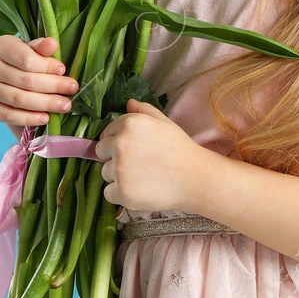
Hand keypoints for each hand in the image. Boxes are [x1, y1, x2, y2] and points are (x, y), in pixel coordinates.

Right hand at [0, 35, 78, 128]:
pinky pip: (9, 115)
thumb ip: (40, 48)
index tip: (63, 70)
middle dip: (53, 86)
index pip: (27, 59)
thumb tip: (53, 44)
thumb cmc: (19, 62)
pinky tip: (46, 118)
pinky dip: (29, 118)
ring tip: (65, 105)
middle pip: (25, 80)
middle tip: (72, 89)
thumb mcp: (29, 51)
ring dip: (46, 104)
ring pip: (19, 99)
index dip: (47, 66)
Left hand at [96, 98, 207, 213]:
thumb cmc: (181, 149)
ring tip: (142, 178)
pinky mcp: (122, 191)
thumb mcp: (164, 122)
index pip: (106, 132)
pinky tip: (139, 191)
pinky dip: (120, 194)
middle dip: (114, 158)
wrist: (196, 178)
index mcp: (129, 124)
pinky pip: (108, 193)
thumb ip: (143, 110)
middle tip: (137, 165)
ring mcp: (119, 169)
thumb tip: (127, 103)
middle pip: (101, 152)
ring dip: (118, 176)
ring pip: (105, 173)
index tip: (134, 150)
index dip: (118, 142)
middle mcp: (120, 144)